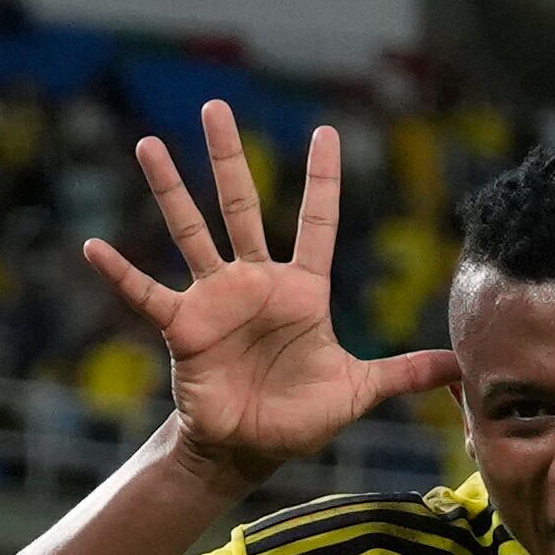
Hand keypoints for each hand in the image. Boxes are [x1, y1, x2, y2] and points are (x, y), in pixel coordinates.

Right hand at [80, 101, 459, 489]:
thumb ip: (406, 372)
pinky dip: (120, 274)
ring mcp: (216, 298)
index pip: (317, 223)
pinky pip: (147, 293)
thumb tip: (461, 366)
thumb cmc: (301, 415)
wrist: (251, 447)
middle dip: (231, 158)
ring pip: (192, 232)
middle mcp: (256, 282)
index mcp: (302, 291)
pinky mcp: (183, 326)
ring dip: (170, 190)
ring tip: (150, 146)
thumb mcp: (361, 391)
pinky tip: (93, 248)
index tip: (324, 131)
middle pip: (242, 206)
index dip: (320, 180)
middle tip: (215, 107)